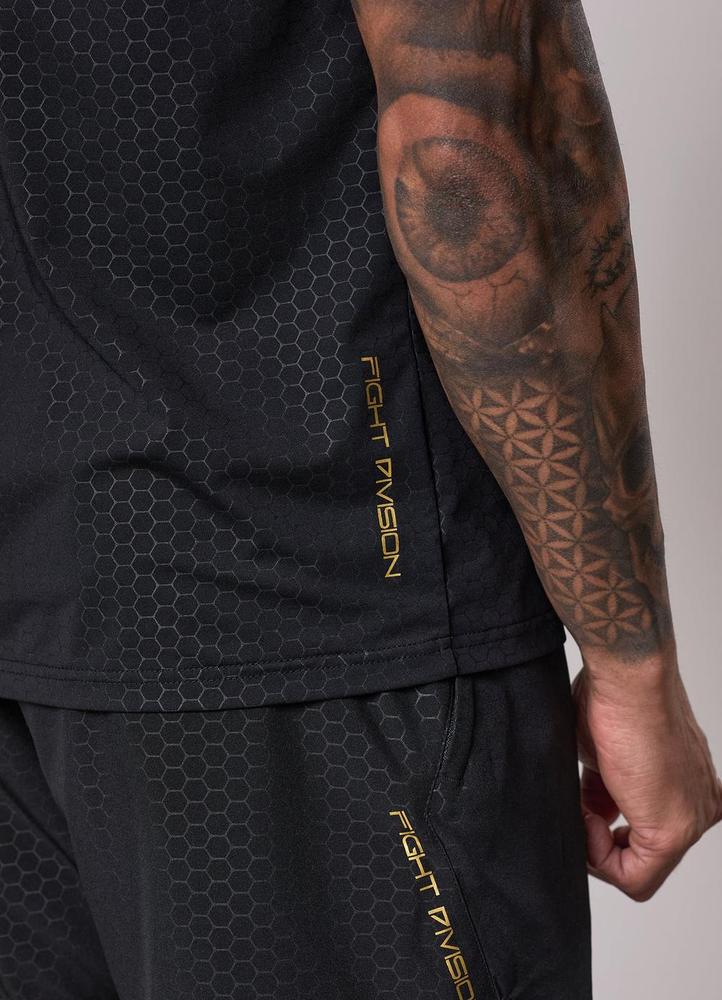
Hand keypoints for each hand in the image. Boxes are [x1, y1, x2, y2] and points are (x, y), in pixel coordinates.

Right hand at [572, 654, 721, 900]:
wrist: (627, 677)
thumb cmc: (614, 698)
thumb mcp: (605, 756)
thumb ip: (606, 793)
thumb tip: (591, 814)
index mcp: (691, 789)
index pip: (644, 835)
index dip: (603, 830)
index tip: (582, 803)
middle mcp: (701, 808)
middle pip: (641, 855)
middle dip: (600, 839)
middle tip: (579, 807)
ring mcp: (692, 822)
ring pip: (639, 872)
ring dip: (596, 846)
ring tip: (581, 805)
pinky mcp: (673, 832)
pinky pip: (633, 877)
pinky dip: (598, 856)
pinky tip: (587, 816)